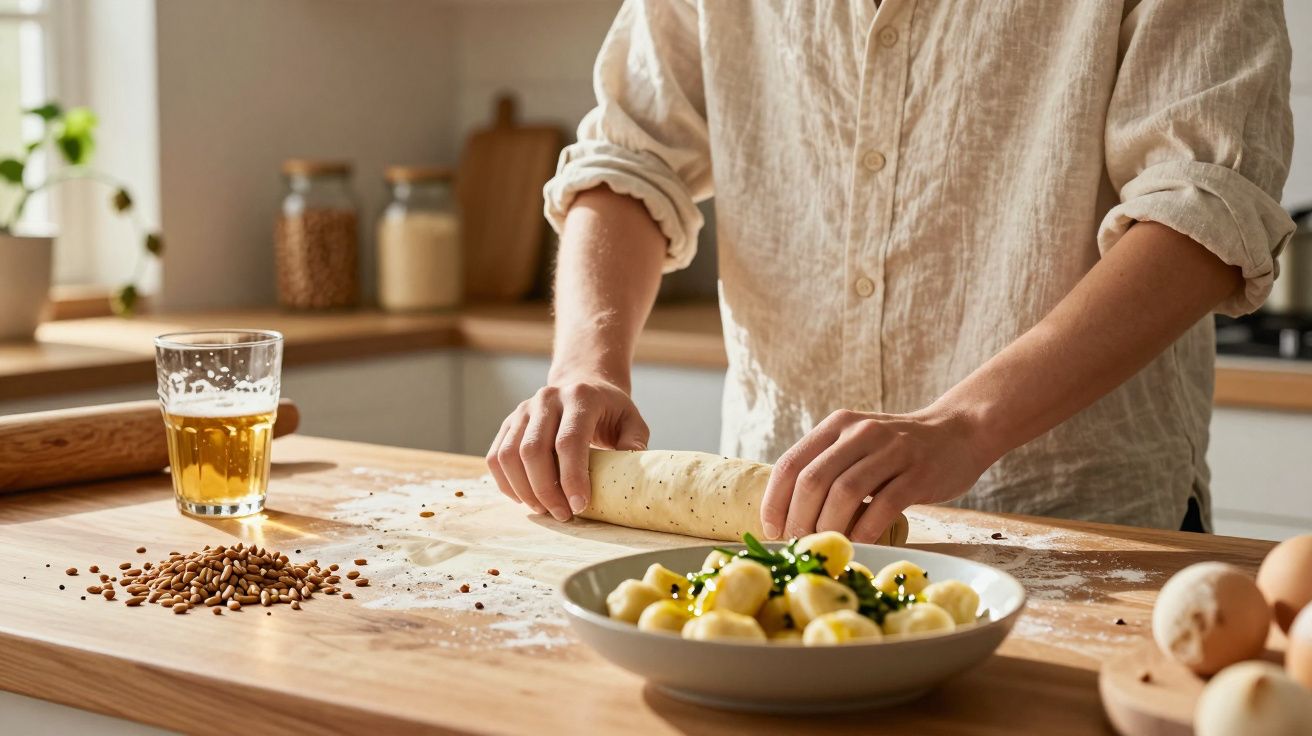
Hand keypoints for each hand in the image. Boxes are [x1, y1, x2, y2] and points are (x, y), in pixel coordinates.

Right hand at [486, 377, 648, 520]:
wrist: (583, 385)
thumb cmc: (610, 411)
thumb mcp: (631, 422)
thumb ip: (633, 444)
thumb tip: (626, 473)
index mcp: (580, 397)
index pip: (568, 441)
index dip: (572, 477)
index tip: (579, 506)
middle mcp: (547, 399)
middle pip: (533, 450)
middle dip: (546, 490)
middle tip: (563, 514)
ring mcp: (523, 409)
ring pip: (509, 455)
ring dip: (524, 490)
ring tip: (545, 509)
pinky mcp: (508, 422)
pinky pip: (496, 457)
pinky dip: (506, 483)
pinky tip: (525, 499)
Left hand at [760, 406, 995, 542]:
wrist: (960, 432)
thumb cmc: (899, 449)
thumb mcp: (858, 443)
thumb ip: (828, 465)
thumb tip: (788, 515)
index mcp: (837, 425)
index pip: (791, 464)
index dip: (775, 501)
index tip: (772, 531)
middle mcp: (860, 432)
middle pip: (813, 480)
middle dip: (799, 519)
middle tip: (799, 545)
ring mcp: (891, 450)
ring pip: (845, 492)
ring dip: (829, 526)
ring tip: (826, 546)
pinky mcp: (918, 473)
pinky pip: (883, 505)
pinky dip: (865, 529)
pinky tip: (859, 544)